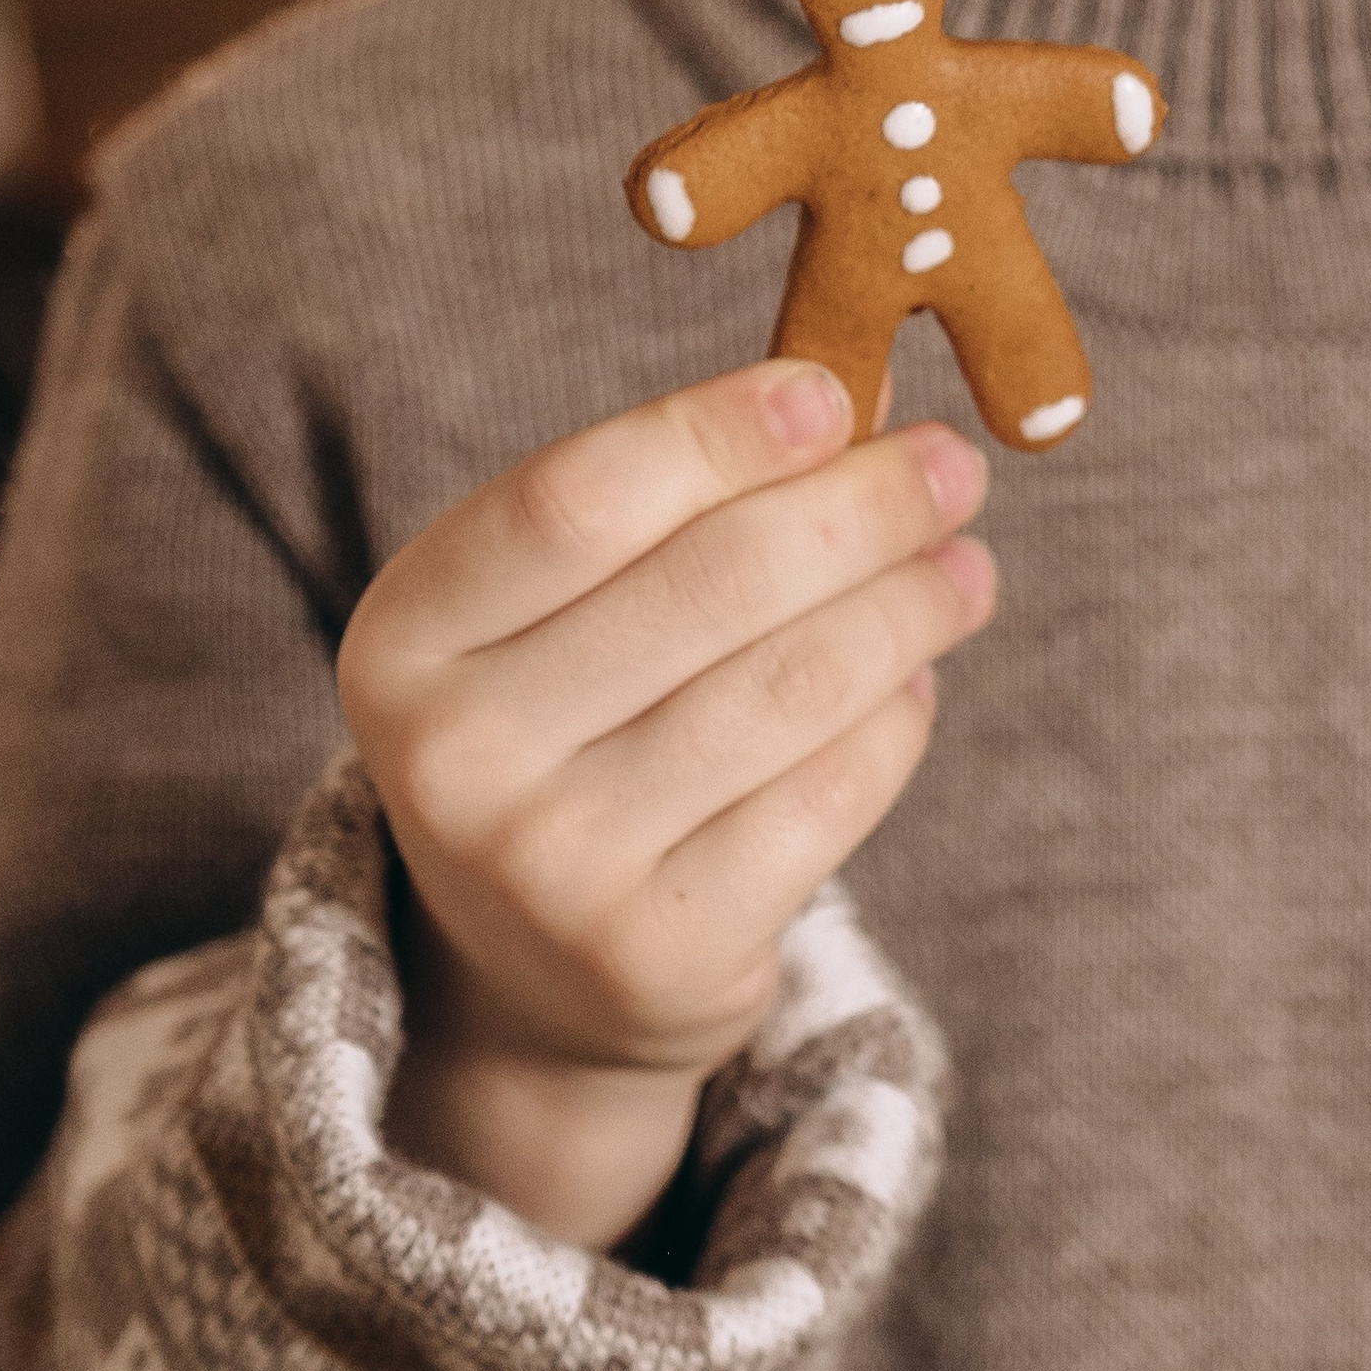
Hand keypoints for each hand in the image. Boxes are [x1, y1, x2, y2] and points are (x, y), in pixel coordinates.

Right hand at [336, 359, 992, 1251]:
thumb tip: (858, 416)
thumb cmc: (572, 724)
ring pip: (793, 686)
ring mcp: (551, 868)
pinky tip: (916, 680)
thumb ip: (674, 507)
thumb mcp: (562, 611)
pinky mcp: (656, 953)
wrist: (536, 977)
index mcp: (407, 633)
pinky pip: (828, 794)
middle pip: (712, 581)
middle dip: (862, 508)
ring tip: (963, 568)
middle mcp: (455, 757)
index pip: (577, 497)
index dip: (720, 433)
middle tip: (950, 467)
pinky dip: (896, 721)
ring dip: (907, 608)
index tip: (833, 393)